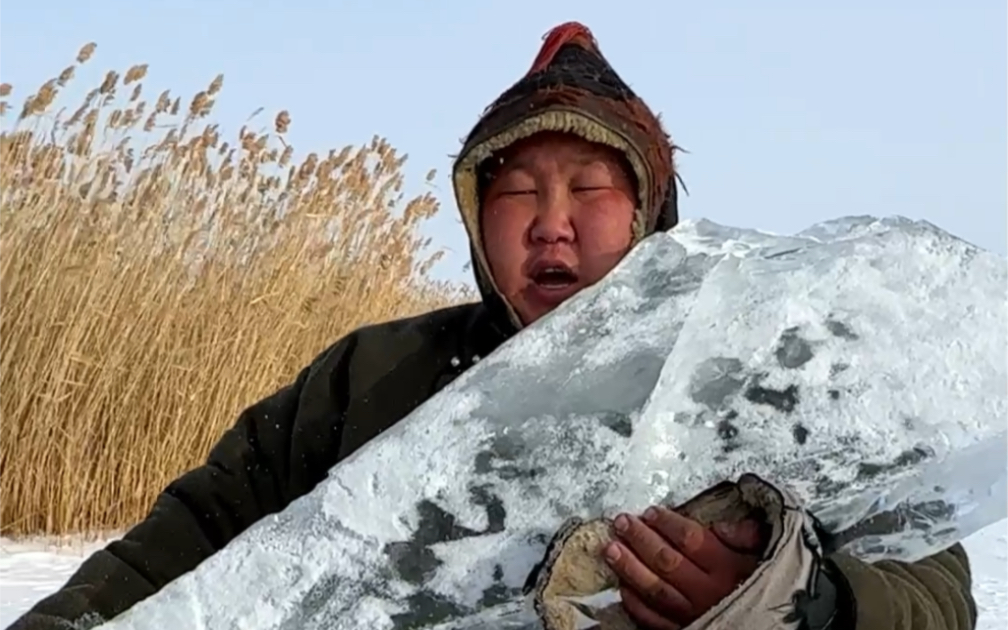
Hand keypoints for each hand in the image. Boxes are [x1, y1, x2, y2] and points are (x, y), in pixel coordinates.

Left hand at [602, 506, 763, 628]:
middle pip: (667, 561)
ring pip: (655, 590)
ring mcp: (693, 615)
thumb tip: (721, 525)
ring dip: (630, 568)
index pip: (691, 540)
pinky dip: (636, 604)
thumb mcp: (767, 554)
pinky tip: (622, 588)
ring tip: (611, 549)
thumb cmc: (767, 585)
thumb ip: (748, 535)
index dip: (668, 523)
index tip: (651, 512)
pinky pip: (654, 620)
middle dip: (641, 539)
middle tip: (622, 522)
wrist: (776, 627)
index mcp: (728, 568)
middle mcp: (708, 592)